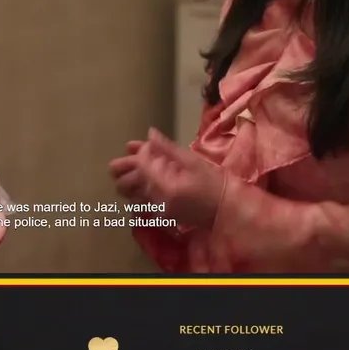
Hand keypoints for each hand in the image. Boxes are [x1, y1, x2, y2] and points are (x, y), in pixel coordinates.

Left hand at [108, 128, 225, 228]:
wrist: (225, 210)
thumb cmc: (213, 183)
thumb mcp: (192, 161)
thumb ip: (168, 148)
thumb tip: (150, 134)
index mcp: (166, 188)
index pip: (140, 166)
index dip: (141, 152)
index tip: (150, 146)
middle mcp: (156, 202)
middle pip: (123, 184)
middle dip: (126, 166)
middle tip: (140, 155)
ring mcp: (155, 211)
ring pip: (127, 194)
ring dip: (130, 178)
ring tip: (143, 166)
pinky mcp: (157, 215)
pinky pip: (137, 201)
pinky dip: (137, 189)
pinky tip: (149, 180)